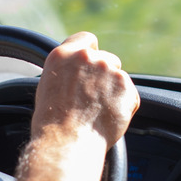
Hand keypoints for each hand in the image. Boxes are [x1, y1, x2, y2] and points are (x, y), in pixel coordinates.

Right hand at [32, 32, 138, 149]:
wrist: (68, 141)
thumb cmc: (53, 124)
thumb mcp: (49, 87)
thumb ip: (67, 72)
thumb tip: (78, 74)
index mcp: (64, 55)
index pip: (86, 39)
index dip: (92, 52)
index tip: (93, 66)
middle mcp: (88, 57)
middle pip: (108, 59)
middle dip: (107, 76)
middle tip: (97, 98)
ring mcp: (109, 70)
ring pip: (120, 78)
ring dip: (115, 92)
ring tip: (99, 113)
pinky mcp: (126, 86)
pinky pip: (131, 96)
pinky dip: (125, 106)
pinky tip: (109, 118)